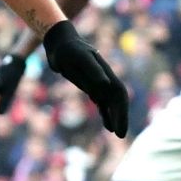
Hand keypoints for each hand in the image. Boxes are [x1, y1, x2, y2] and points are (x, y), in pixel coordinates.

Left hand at [41, 20, 129, 136]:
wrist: (59, 44)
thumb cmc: (68, 49)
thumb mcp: (78, 58)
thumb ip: (92, 70)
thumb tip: (106, 85)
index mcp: (106, 74)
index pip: (119, 95)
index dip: (121, 112)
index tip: (120, 128)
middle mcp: (105, 79)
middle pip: (117, 101)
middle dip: (120, 118)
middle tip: (120, 135)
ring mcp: (98, 83)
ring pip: (110, 103)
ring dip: (114, 117)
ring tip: (116, 133)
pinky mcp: (90, 85)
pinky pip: (101, 102)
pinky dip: (105, 112)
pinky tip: (107, 124)